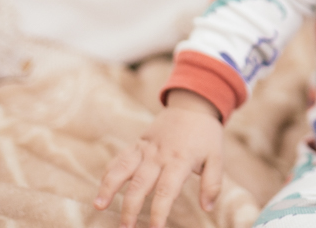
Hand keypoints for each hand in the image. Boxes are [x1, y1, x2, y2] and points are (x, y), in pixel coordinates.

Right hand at [94, 89, 223, 227]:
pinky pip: (120, 157)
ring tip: (98, 206)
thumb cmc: (206, 135)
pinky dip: (109, 172)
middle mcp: (159, 155)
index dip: (160, 211)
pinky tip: (101, 188)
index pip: (167, 190)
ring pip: (123, 168)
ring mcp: (146, 148)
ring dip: (109, 187)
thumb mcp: (217, 157)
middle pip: (141, 184)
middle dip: (131, 207)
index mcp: (180, 160)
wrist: (193, 104)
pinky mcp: (138, 143)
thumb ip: (212, 183)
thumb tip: (208, 208)